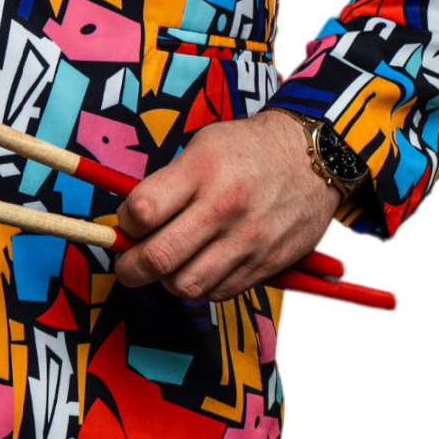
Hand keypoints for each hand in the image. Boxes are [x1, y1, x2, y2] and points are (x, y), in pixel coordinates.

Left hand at [113, 110, 340, 301]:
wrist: (312, 159)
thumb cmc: (248, 149)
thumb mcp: (203, 146)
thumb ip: (167, 183)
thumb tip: (132, 222)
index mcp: (202, 170)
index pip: (143, 210)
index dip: (125, 224)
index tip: (128, 224)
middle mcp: (224, 208)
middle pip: (159, 258)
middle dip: (131, 267)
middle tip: (128, 263)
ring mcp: (247, 240)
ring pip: (186, 285)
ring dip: (167, 281)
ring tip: (168, 265)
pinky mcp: (267, 264)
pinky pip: (219, 293)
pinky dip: (201, 286)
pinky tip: (200, 266)